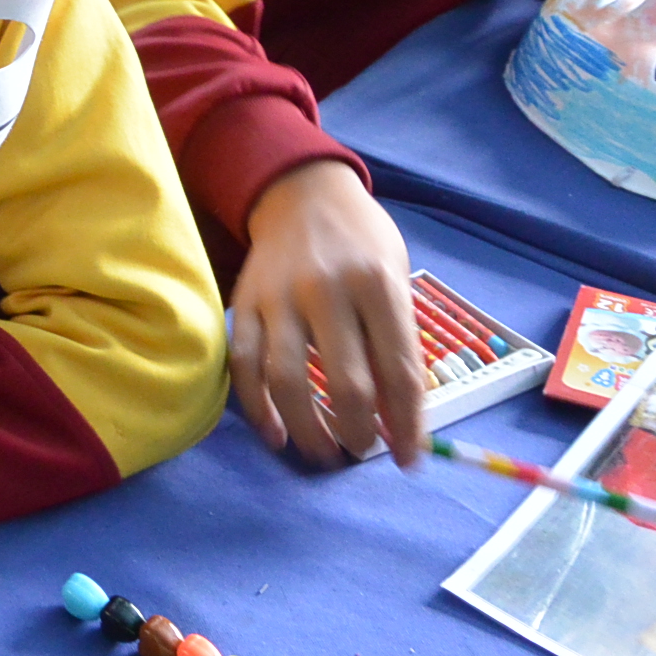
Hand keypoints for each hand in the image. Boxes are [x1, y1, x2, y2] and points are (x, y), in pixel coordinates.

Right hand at [234, 160, 424, 467]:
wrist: (301, 193)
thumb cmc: (361, 241)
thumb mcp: (396, 278)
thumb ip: (397, 343)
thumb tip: (399, 421)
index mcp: (377, 283)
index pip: (399, 371)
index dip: (409, 425)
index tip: (410, 461)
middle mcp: (326, 289)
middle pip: (346, 384)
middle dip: (359, 433)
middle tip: (362, 451)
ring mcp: (278, 297)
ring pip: (288, 381)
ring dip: (309, 431)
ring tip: (324, 454)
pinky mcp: (244, 303)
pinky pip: (244, 365)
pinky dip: (258, 408)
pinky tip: (276, 434)